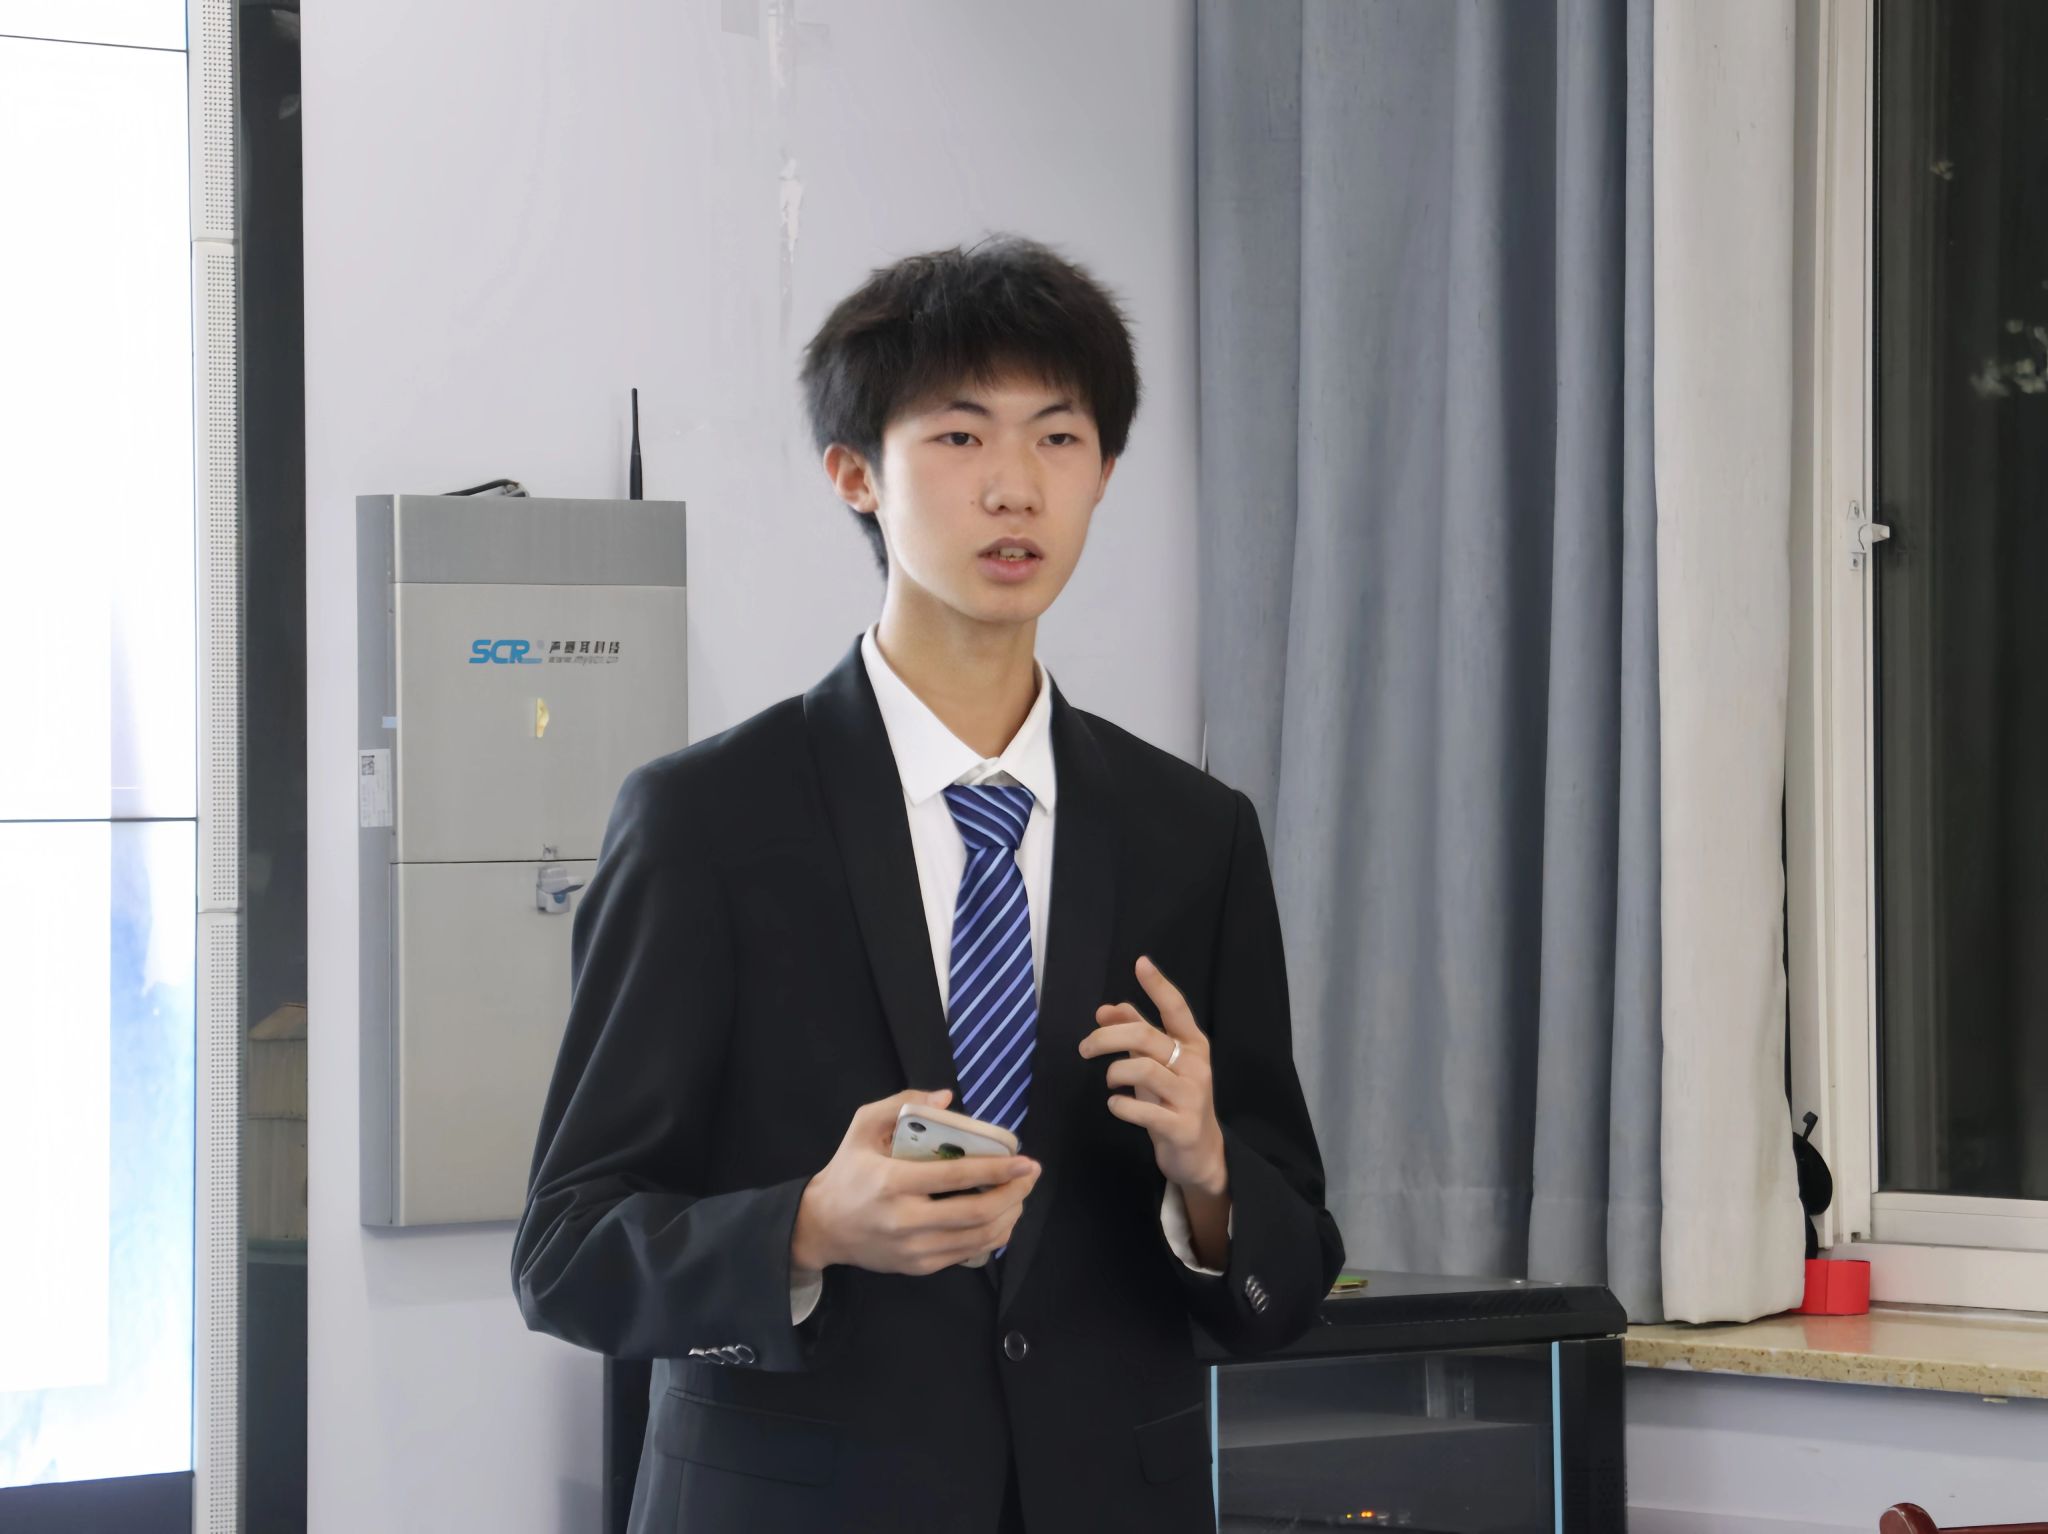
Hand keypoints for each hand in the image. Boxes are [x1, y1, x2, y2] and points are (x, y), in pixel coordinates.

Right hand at [791, 1089, 1041, 1276]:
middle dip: (1013, 1194)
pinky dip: (993, 1237)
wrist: (821, 1227)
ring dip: (1009, 1216)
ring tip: (1020, 1195)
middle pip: (976, 1212)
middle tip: (1030, 1176)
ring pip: (977, 1238)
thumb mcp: (862, 1128)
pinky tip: (1002, 1218)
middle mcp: (906, 1220)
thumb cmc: (847, 1172)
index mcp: (893, 1182)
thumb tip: (947, 1097)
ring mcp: (914, 1249)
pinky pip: (967, 1254)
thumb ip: (900, 1103)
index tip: (1025, 1160)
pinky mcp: (919, 1266)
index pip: (955, 1176)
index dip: (996, 1169)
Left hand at [1080, 956, 1227, 1198]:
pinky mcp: (1181, 1126)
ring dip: (1114, 1073)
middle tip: (1084, 1048)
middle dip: (1106, 1037)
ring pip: (1142, 1069)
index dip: (1158, 985)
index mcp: (1191, 1045)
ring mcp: (1191, 1097)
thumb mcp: (1157, 1064)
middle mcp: (1194, 1066)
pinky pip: (1142, 1110)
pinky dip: (1121, 1106)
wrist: (1200, 1154)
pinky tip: (1116, 1105)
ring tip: (1109, 1081)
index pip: (1176, 1008)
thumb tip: (1106, 1008)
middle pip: (1145, 1036)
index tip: (1140, 963)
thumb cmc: (1174, 1101)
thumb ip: (1137, 1034)